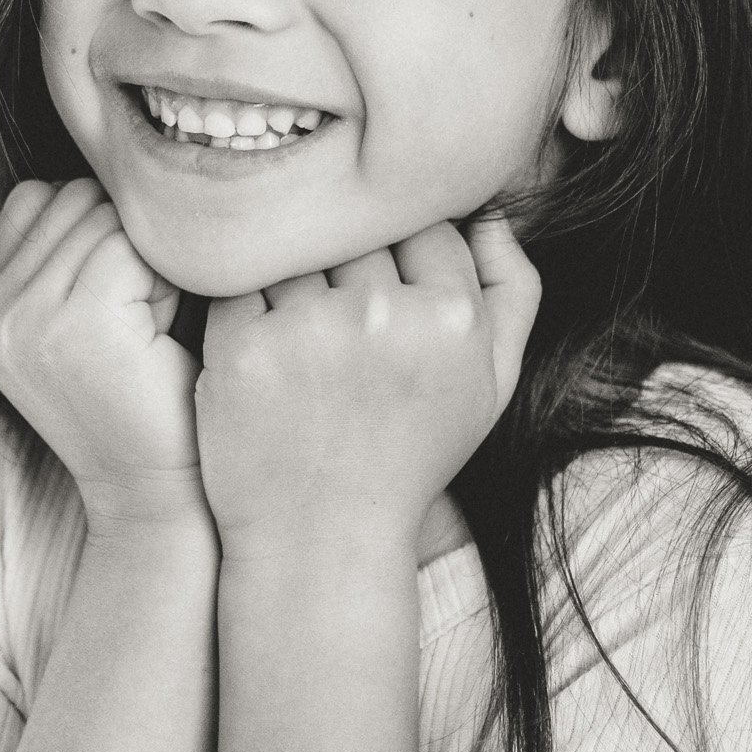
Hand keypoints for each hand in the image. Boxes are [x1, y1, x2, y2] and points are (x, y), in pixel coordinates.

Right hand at [0, 179, 209, 531]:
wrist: (159, 492)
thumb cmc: (147, 396)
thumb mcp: (87, 316)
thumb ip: (72, 247)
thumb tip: (110, 144)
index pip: (39, 196)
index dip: (99, 235)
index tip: (119, 308)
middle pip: (75, 198)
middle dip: (126, 244)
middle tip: (143, 324)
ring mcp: (19, 318)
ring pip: (108, 218)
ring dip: (151, 264)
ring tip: (150, 334)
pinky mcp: (71, 325)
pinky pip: (134, 248)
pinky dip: (166, 284)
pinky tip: (162, 341)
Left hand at [194, 215, 539, 564]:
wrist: (323, 539)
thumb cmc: (411, 455)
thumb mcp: (492, 384)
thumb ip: (513, 291)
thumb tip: (491, 213)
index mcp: (451, 318)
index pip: (426, 228)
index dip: (407, 255)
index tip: (392, 295)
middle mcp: (382, 315)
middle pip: (360, 232)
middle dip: (352, 261)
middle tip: (344, 314)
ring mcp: (307, 328)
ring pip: (300, 249)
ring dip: (298, 278)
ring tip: (304, 335)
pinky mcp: (241, 348)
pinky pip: (238, 282)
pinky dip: (247, 303)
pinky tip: (265, 346)